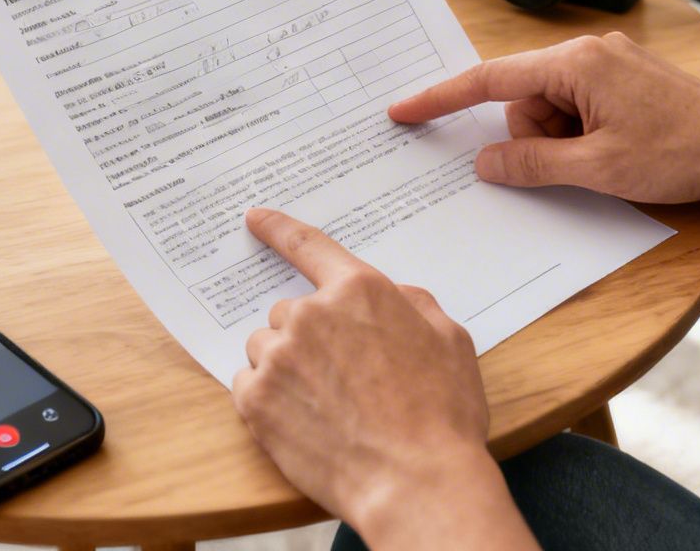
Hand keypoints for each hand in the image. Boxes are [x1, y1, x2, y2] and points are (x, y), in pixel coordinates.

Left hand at [232, 208, 510, 538]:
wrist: (416, 481)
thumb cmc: (442, 415)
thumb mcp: (450, 340)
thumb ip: (412, 304)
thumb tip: (391, 297)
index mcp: (360, 290)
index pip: (308, 245)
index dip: (278, 228)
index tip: (254, 218)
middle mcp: (311, 314)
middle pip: (290, 312)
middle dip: (310, 336)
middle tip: (343, 376)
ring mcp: (279, 357)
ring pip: (268, 348)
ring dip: (287, 367)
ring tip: (326, 405)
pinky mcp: (256, 401)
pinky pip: (249, 385)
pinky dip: (269, 399)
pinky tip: (304, 421)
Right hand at [388, 32, 699, 203]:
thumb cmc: (684, 152)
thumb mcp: (598, 169)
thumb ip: (533, 164)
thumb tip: (486, 163)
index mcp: (576, 63)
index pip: (490, 79)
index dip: (443, 98)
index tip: (405, 110)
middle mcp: (590, 52)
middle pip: (523, 101)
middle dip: (534, 140)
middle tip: (578, 165)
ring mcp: (610, 65)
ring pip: (551, 110)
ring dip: (563, 143)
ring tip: (610, 161)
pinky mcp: (626, 82)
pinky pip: (578, 109)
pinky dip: (582, 137)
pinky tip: (616, 154)